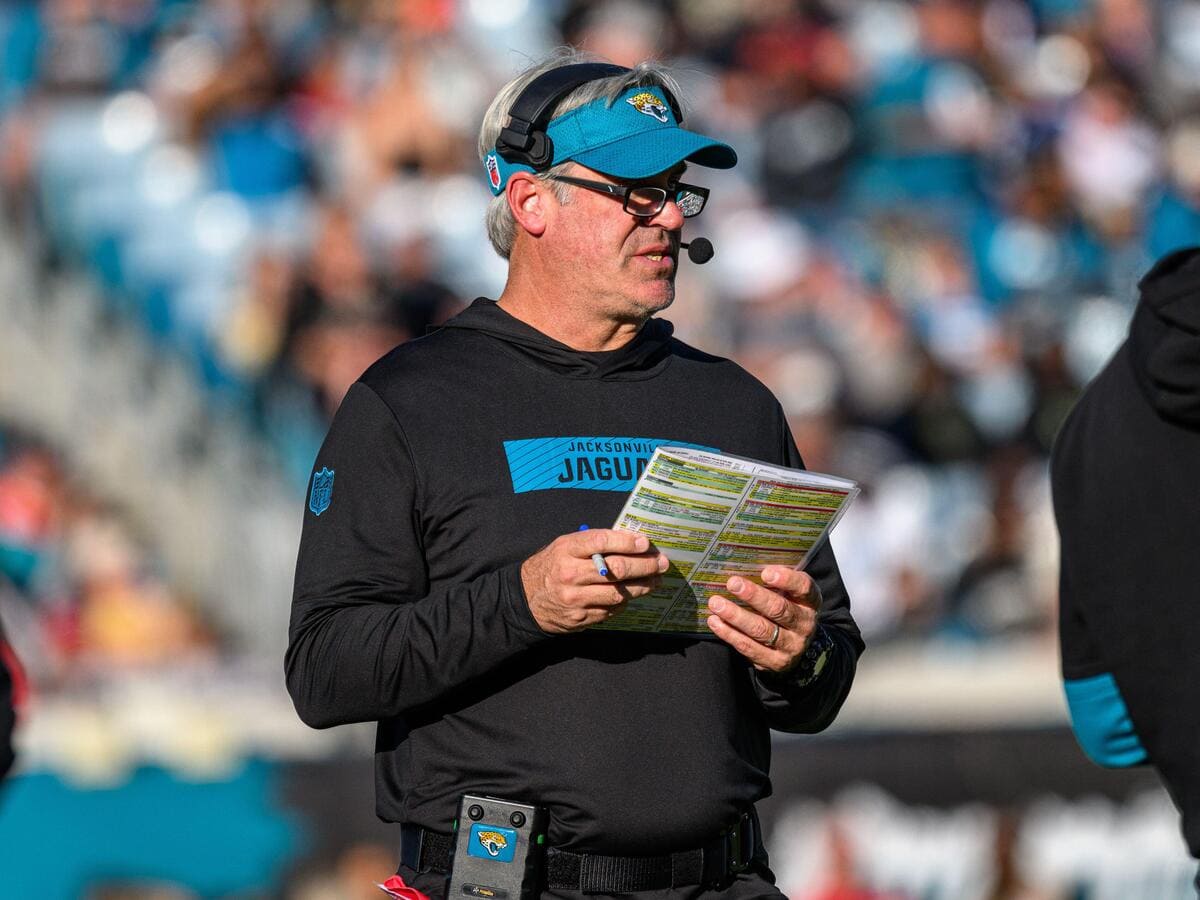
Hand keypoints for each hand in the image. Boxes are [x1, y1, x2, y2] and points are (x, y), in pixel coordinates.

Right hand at [522, 529, 668, 633]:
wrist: (525, 600)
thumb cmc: (551, 567)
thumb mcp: (563, 546)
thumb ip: (592, 543)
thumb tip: (629, 542)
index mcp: (566, 550)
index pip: (601, 542)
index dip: (627, 542)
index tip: (645, 543)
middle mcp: (571, 574)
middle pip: (616, 569)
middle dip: (645, 566)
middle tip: (661, 563)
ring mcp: (576, 599)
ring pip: (619, 593)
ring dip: (642, 587)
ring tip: (656, 581)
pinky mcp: (581, 618)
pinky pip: (611, 609)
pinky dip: (624, 602)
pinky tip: (632, 595)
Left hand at [705, 566, 821, 672]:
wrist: (795, 645)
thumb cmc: (786, 607)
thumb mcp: (790, 593)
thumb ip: (776, 580)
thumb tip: (744, 563)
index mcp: (810, 602)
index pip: (804, 588)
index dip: (786, 580)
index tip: (765, 573)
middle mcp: (805, 625)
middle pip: (779, 609)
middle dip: (754, 595)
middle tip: (732, 583)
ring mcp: (791, 646)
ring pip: (762, 630)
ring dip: (736, 615)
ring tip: (716, 603)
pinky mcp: (774, 662)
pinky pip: (749, 647)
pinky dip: (729, 634)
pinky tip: (715, 621)